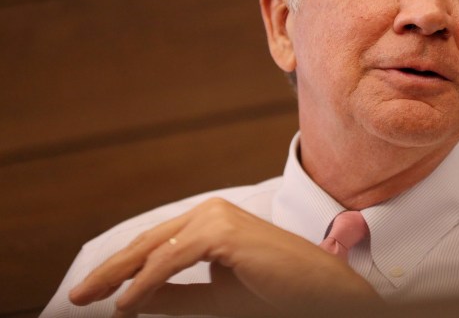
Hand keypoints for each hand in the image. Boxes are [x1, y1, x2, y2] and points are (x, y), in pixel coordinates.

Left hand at [68, 198, 380, 316]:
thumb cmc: (275, 289)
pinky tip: (125, 304)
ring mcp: (217, 218)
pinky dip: (144, 284)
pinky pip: (171, 261)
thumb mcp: (216, 294)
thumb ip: (178, 293)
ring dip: (119, 277)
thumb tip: (135, 299)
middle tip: (78, 295)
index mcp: (212, 221)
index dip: (121, 267)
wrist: (320, 289)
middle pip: (147, 242)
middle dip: (109, 270)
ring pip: (153, 249)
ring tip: (92, 300)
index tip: (95, 291)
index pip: (155, 243)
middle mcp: (211, 212)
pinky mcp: (222, 233)